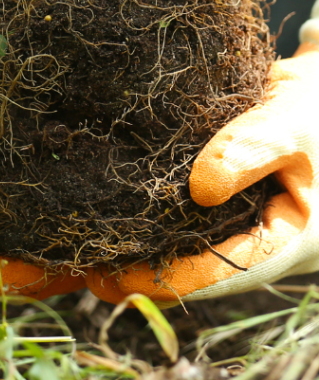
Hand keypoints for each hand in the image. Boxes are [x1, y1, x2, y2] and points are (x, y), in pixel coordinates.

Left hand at [86, 38, 318, 304]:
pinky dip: (150, 214)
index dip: (174, 277)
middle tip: (90, 271)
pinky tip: (106, 208)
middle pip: (200, 267)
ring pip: (189, 245)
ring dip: (143, 246)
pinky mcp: (222, 195)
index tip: (122, 277)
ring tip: (87, 249)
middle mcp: (262, 238)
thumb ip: (252, 149)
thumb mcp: (294, 121)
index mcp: (290, 237)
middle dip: (148, 270)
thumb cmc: (317, 106)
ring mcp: (241, 218)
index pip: (227, 270)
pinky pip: (185, 214)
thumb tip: (200, 188)